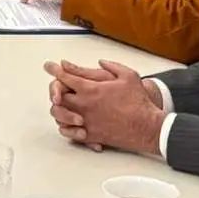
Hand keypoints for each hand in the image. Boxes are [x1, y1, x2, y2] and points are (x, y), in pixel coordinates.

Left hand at [44, 59, 166, 154]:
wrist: (148, 127)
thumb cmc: (139, 102)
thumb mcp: (128, 76)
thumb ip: (112, 66)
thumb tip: (101, 62)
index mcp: (91, 89)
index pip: (65, 77)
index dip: (56, 69)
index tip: (50, 66)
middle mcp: (85, 105)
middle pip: (59, 96)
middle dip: (55, 89)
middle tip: (57, 86)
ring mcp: (86, 121)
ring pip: (60, 115)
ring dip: (59, 108)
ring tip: (61, 105)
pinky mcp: (91, 135)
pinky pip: (69, 132)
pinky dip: (66, 127)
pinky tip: (68, 122)